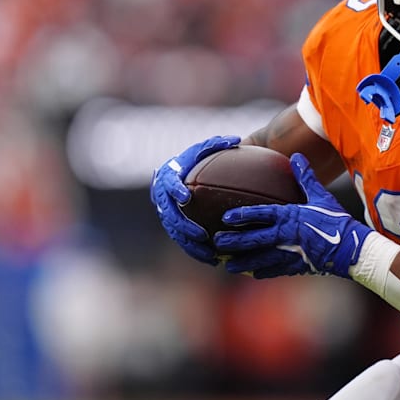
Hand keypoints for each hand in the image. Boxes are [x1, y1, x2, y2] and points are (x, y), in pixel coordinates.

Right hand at [150, 135, 241, 264]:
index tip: (185, 197)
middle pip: (169, 215)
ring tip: (209, 254)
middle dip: (183, 226)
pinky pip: (183, 241)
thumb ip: (217, 144)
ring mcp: (166, 214)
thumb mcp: (202, 149)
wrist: (175, 173)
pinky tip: (214, 260)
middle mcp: (163, 197)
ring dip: (190, 245)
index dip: (174, 190)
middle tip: (200, 234)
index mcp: (168, 177)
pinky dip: (196, 251)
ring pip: (175, 233)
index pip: (168, 183)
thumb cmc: (193, 159)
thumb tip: (237, 140)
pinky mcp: (173, 226)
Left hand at [215, 153, 371, 278]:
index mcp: (290, 216)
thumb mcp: (321, 196)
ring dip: (242, 262)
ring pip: (260, 259)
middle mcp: (286, 236)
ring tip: (227, 265)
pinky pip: (275, 270)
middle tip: (217, 243)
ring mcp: (290, 253)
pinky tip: (252, 274)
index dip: (242, 215)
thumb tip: (296, 156)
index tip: (226, 217)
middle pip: (254, 239)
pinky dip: (262, 272)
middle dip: (234, 241)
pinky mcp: (296, 266)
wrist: (351, 248)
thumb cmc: (337, 220)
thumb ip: (306, 177)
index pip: (261, 214)